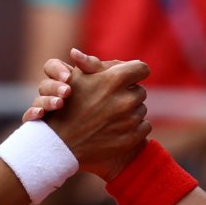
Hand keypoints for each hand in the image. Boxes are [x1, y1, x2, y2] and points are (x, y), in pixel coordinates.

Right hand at [22, 49, 117, 121]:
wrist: (106, 144)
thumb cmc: (109, 110)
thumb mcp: (107, 87)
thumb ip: (95, 68)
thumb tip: (74, 53)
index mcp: (66, 81)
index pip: (53, 67)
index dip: (57, 69)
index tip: (69, 77)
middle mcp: (53, 94)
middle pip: (45, 84)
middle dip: (55, 86)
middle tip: (67, 92)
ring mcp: (46, 110)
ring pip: (38, 100)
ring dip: (47, 100)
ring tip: (60, 104)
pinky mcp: (42, 127)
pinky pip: (29, 118)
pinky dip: (32, 114)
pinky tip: (41, 115)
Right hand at [45, 52, 151, 178]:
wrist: (60, 143)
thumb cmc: (66, 105)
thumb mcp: (77, 77)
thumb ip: (97, 64)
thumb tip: (129, 61)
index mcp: (114, 79)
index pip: (141, 69)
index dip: (134, 71)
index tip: (129, 77)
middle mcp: (125, 100)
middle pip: (140, 90)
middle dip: (128, 93)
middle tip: (112, 99)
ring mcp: (129, 121)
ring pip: (141, 109)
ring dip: (130, 110)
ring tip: (110, 115)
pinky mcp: (131, 138)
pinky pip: (144, 126)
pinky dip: (134, 127)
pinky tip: (116, 128)